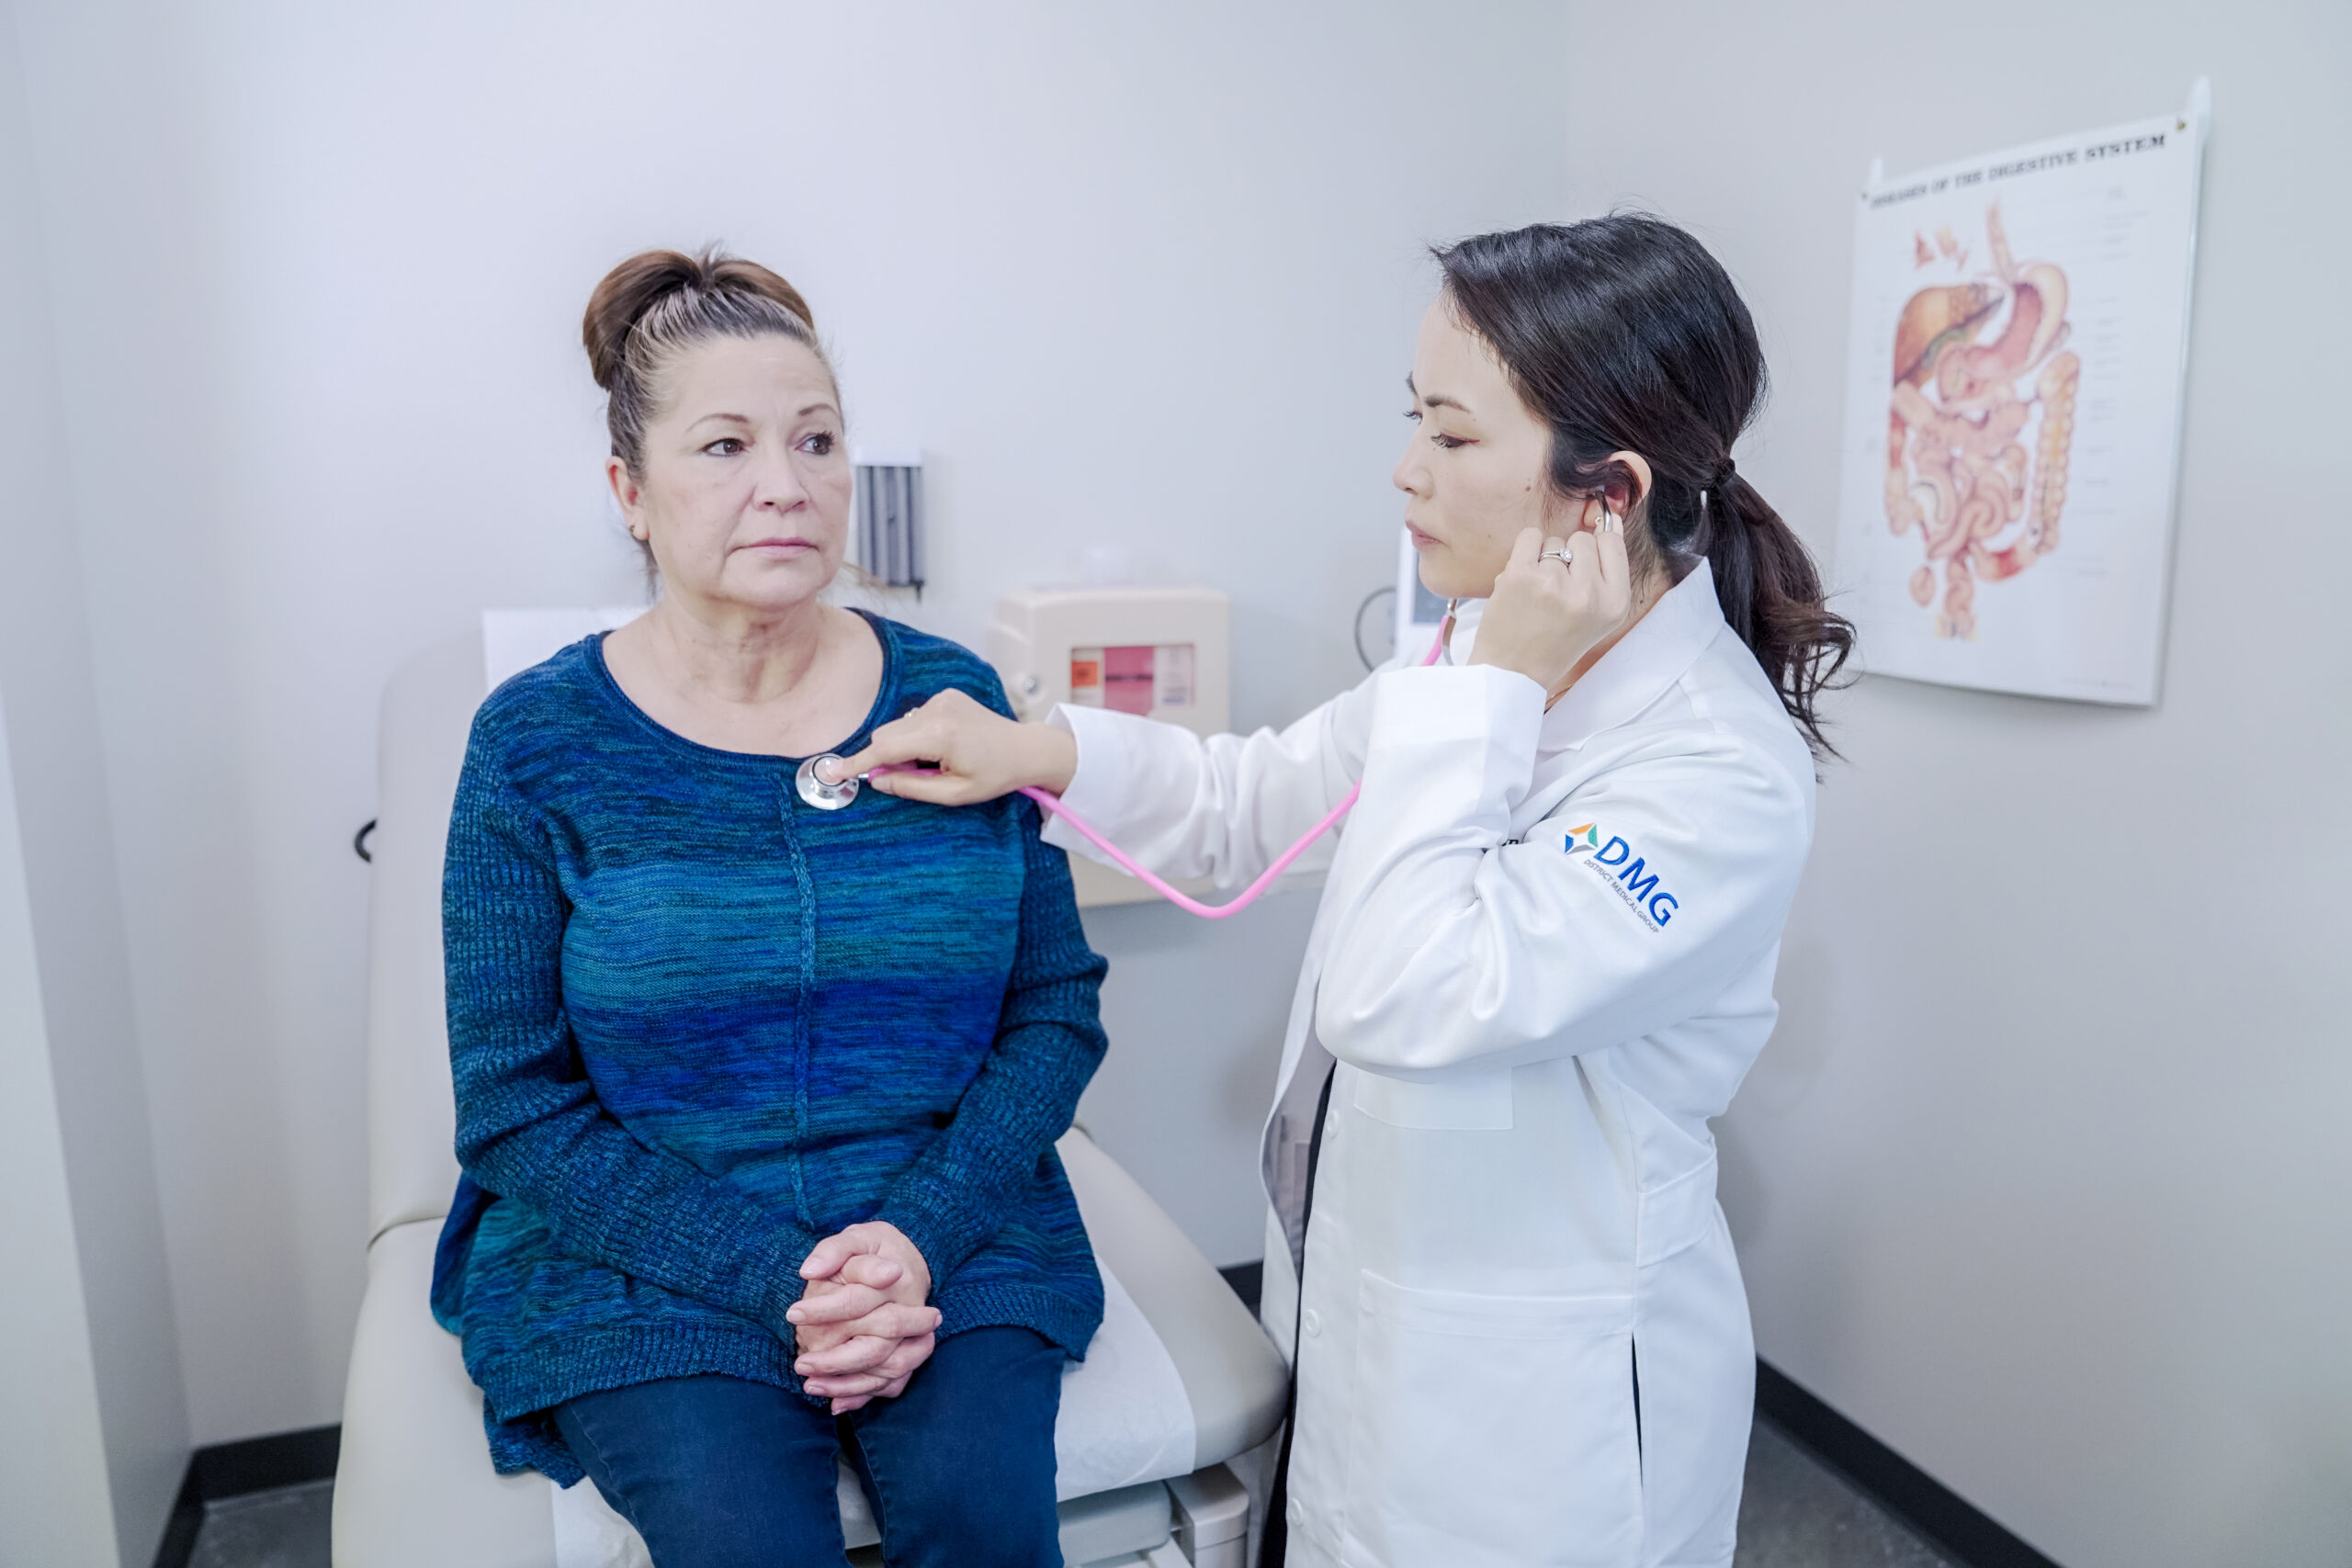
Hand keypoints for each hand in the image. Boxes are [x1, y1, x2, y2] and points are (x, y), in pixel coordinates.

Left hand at [788, 1222, 938, 1412]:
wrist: (910, 1257)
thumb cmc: (876, 1246)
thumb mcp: (858, 1236)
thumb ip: (834, 1250)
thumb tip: (808, 1271)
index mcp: (895, 1281)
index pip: (857, 1301)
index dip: (823, 1309)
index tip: (792, 1314)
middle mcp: (909, 1313)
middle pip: (876, 1345)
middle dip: (835, 1360)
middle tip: (799, 1363)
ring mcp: (914, 1337)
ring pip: (886, 1370)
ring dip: (847, 1384)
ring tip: (810, 1386)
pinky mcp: (909, 1354)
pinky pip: (893, 1384)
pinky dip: (865, 1396)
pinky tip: (835, 1405)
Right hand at [835, 689, 1076, 805]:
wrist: (1024, 749)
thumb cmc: (994, 776)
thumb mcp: (954, 793)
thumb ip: (911, 787)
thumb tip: (877, 781)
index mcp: (940, 736)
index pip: (885, 750)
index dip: (857, 763)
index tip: (831, 772)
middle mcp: (937, 710)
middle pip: (886, 735)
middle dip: (887, 759)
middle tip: (911, 778)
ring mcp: (941, 699)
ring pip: (898, 727)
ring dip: (904, 748)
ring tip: (936, 762)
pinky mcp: (945, 695)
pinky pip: (914, 719)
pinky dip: (917, 736)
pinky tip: (943, 747)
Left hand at [1468, 519, 1631, 698]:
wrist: (1512, 674)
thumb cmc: (1554, 643)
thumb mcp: (1598, 616)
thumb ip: (1607, 572)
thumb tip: (1610, 519)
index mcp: (1616, 603)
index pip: (1613, 543)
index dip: (1595, 548)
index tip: (1581, 567)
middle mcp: (1589, 593)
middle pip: (1583, 539)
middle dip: (1569, 557)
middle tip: (1556, 593)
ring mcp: (1555, 583)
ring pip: (1555, 540)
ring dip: (1544, 561)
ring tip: (1536, 595)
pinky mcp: (1522, 576)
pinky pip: (1530, 536)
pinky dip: (1524, 552)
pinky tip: (1522, 580)